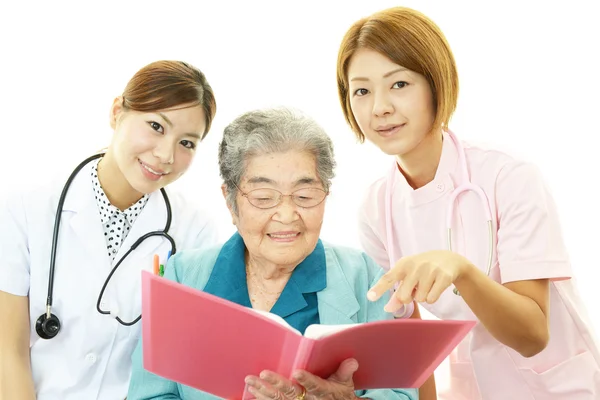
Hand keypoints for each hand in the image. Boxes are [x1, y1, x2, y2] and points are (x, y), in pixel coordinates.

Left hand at [244, 358, 359, 398]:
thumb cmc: (338, 393)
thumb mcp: (345, 384)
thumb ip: (345, 372)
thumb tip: (352, 361)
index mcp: (323, 392)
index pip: (315, 386)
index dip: (307, 380)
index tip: (297, 372)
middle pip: (290, 393)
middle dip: (275, 383)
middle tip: (262, 374)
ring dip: (262, 390)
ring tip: (250, 380)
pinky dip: (261, 398)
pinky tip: (250, 391)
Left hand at [367, 250, 473, 311]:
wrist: (449, 259)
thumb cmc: (422, 269)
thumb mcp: (408, 276)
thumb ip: (397, 293)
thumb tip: (388, 309)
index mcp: (403, 264)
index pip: (388, 278)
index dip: (379, 288)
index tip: (370, 297)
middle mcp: (415, 266)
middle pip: (404, 296)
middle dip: (408, 297)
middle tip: (415, 288)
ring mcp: (430, 270)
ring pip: (420, 299)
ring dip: (423, 296)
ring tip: (428, 284)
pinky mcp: (444, 277)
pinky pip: (432, 299)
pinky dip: (433, 298)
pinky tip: (436, 287)